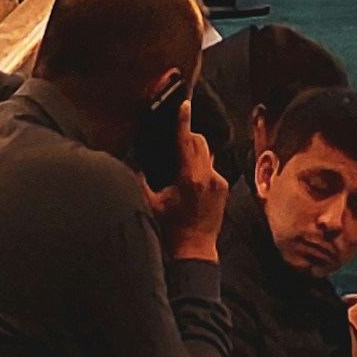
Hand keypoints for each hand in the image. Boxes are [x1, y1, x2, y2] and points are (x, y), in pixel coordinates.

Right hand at [145, 113, 223, 265]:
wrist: (194, 253)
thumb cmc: (171, 231)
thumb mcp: (150, 203)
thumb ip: (140, 179)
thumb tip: (132, 162)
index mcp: (190, 178)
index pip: (186, 141)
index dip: (183, 120)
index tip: (183, 103)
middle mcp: (208, 177)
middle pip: (199, 142)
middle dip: (187, 137)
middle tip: (173, 140)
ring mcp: (219, 183)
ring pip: (206, 154)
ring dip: (194, 153)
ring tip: (180, 166)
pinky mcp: (224, 189)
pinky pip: (211, 169)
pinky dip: (200, 168)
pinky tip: (189, 183)